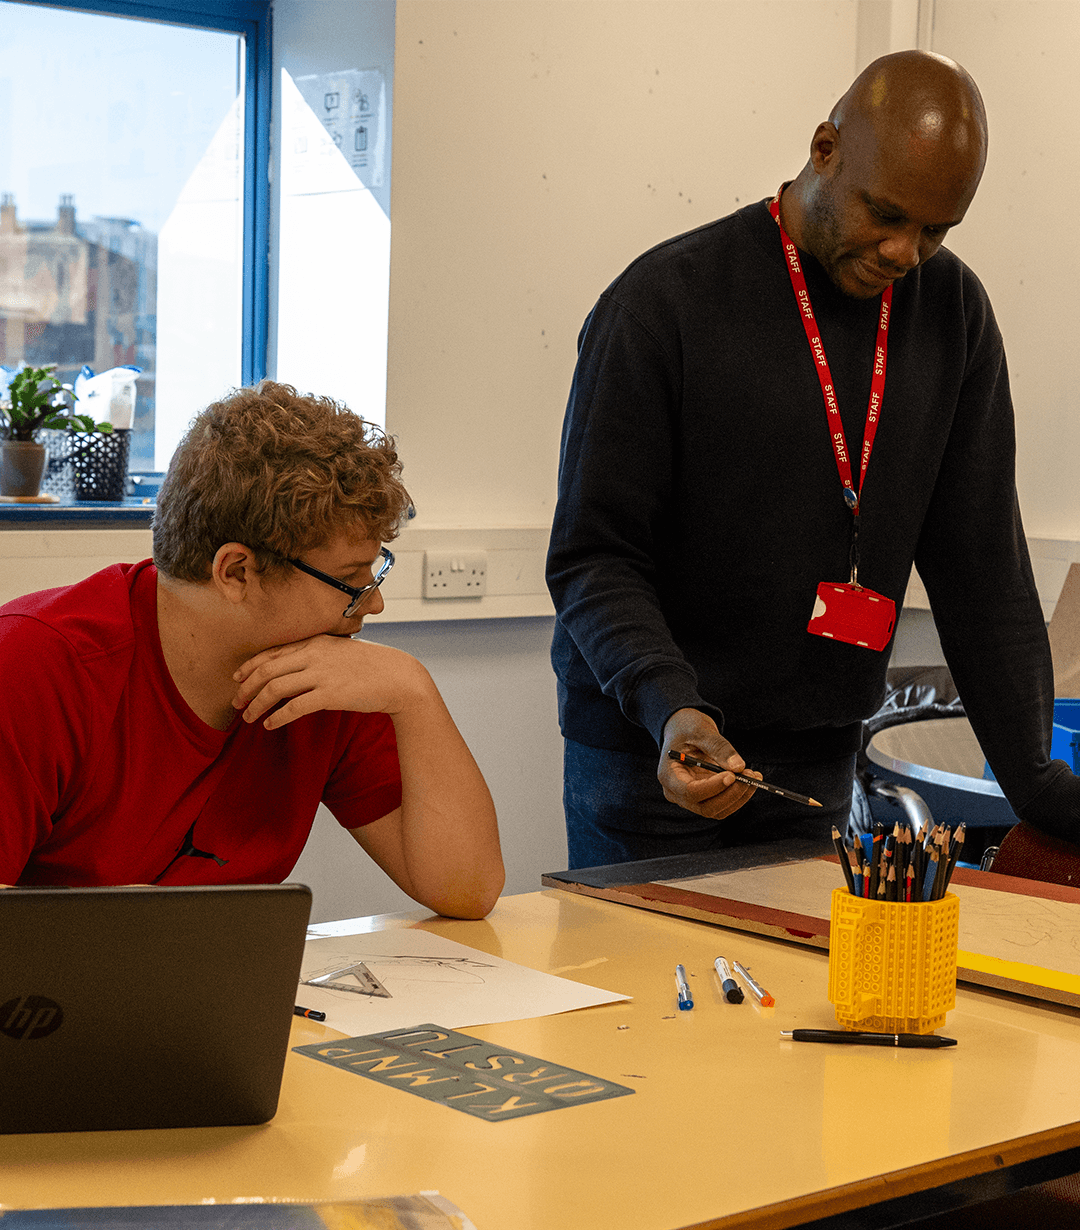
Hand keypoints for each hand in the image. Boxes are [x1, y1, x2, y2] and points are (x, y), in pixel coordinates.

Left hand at [232, 635, 426, 729]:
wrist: (399, 676)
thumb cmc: (372, 666)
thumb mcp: (342, 651)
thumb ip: (319, 655)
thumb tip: (297, 667)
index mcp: (315, 642)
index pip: (272, 652)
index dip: (250, 666)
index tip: (237, 678)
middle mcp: (314, 655)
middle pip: (267, 670)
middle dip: (246, 688)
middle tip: (236, 702)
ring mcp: (321, 674)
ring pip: (275, 688)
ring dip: (257, 705)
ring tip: (248, 717)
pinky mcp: (330, 695)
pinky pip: (294, 707)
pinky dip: (277, 717)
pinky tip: (270, 725)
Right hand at [658, 708, 759, 819]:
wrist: (685, 730)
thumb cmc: (687, 728)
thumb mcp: (701, 730)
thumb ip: (719, 748)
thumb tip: (738, 767)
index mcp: (668, 775)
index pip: (690, 792)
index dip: (713, 787)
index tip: (732, 775)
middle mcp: (677, 792)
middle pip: (705, 807)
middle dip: (731, 793)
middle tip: (749, 775)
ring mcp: (690, 798)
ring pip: (717, 810)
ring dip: (739, 796)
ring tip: (753, 775)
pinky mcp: (705, 798)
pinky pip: (723, 805)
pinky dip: (739, 796)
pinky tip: (750, 779)